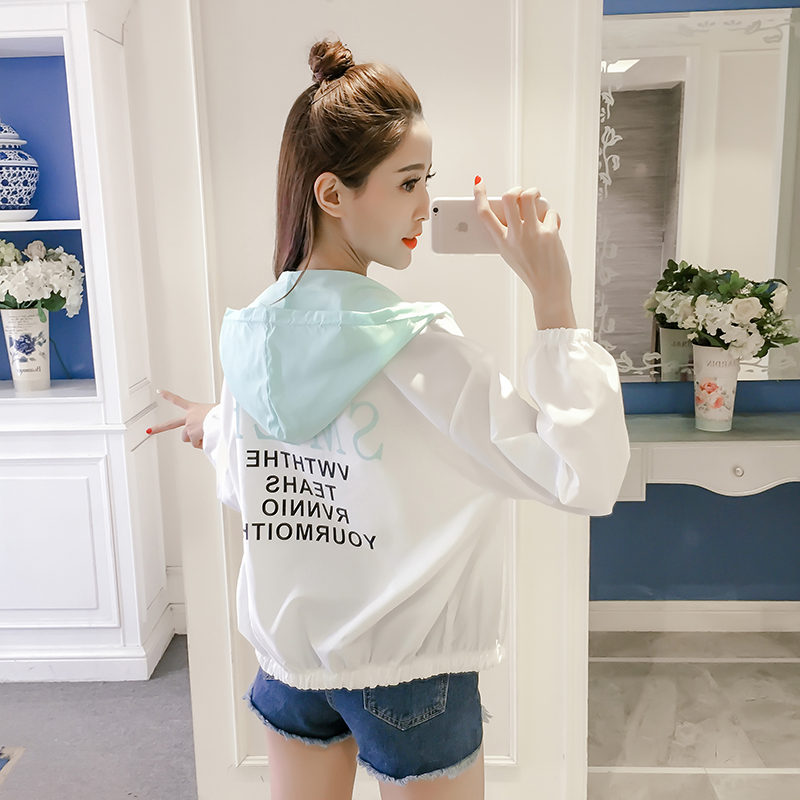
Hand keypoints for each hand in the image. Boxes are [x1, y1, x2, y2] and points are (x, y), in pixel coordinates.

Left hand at [147, 389, 215, 448]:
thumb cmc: (221, 414)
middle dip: (159, 427)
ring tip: (205, 436)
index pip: (178, 400)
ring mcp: (189, 427)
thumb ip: (209, 416)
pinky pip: (197, 444)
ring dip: (194, 439)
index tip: (159, 392)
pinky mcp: (192, 436)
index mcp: (194, 408)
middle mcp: (189, 417)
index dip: (168, 396)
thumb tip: (212, 424)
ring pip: (187, 438)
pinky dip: (202, 443)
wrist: (223, 418)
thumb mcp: (215, 410)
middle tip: (149, 430)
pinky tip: (209, 439)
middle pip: (171, 424)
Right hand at [474, 179, 575, 328]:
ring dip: (534, 192)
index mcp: (502, 242)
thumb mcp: (511, 254)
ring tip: (537, 199)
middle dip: (515, 190)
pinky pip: (550, 212)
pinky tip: (553, 225)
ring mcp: (532, 233)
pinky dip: (552, 215)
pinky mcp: (550, 233)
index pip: (485, 214)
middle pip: (509, 198)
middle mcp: (515, 236)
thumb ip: (508, 233)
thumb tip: (513, 209)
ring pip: (529, 197)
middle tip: (520, 194)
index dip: (480, 195)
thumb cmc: (531, 271)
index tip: (479, 183)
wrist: (548, 288)